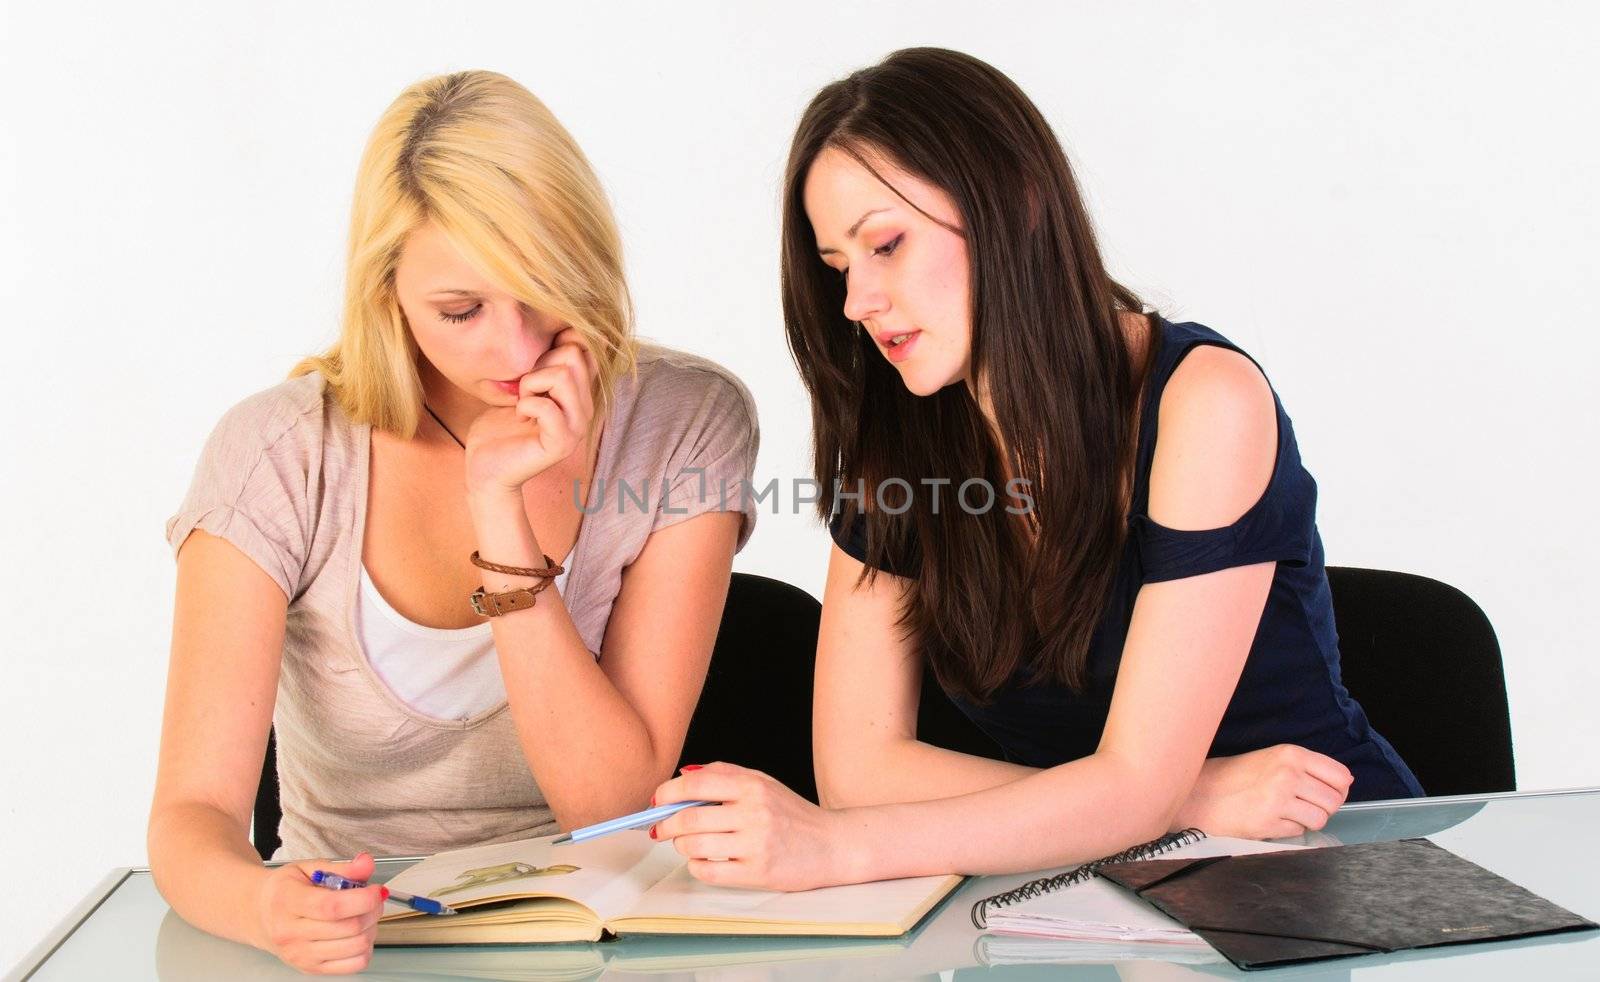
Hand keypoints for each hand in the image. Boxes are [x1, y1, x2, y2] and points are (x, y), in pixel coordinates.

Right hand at [254, 851, 385, 973]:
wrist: (259, 914)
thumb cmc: (284, 890)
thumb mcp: (308, 868)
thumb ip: (341, 868)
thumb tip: (366, 864)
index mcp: (287, 902)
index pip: (332, 907)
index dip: (363, 899)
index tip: (376, 889)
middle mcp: (290, 933)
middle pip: (349, 927)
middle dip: (372, 910)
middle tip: (373, 898)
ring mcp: (300, 955)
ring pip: (355, 946)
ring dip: (371, 928)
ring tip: (363, 914)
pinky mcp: (310, 968)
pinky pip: (353, 965)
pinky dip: (365, 948)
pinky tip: (357, 934)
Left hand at [465, 328, 598, 496]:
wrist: (484, 467)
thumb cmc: (499, 425)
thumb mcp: (521, 384)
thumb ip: (541, 363)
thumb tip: (554, 330)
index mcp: (578, 393)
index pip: (587, 349)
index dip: (555, 344)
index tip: (532, 367)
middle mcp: (584, 409)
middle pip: (574, 356)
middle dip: (539, 364)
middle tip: (524, 389)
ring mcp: (576, 428)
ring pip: (563, 376)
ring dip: (531, 384)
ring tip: (522, 402)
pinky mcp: (561, 444)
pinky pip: (547, 406)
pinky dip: (525, 404)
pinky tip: (519, 417)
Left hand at [651, 762, 847, 890]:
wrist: (832, 845)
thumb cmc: (793, 814)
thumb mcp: (763, 783)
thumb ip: (725, 774)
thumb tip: (683, 775)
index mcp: (752, 786)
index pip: (696, 784)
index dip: (667, 793)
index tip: (657, 801)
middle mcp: (754, 813)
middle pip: (689, 818)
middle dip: (665, 824)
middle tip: (659, 828)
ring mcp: (756, 844)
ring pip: (695, 846)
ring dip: (681, 846)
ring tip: (686, 844)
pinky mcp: (758, 872)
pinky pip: (709, 872)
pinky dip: (697, 866)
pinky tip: (703, 861)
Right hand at [1173, 744, 1352, 838]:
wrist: (1202, 792)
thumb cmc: (1236, 776)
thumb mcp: (1273, 759)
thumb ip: (1306, 768)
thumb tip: (1343, 784)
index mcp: (1292, 754)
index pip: (1341, 776)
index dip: (1339, 790)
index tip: (1327, 794)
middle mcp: (1288, 773)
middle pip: (1334, 801)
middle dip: (1323, 808)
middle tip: (1303, 807)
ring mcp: (1279, 798)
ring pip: (1320, 818)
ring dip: (1307, 821)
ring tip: (1287, 814)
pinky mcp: (1269, 821)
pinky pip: (1298, 832)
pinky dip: (1289, 830)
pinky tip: (1271, 820)